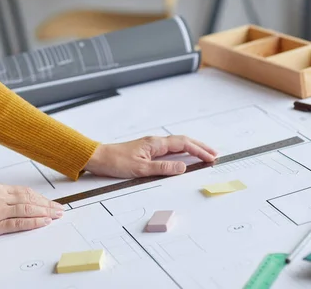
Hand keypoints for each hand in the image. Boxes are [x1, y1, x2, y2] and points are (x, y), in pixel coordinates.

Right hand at [0, 183, 63, 242]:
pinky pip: (18, 223)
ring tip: (56, 216)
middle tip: (59, 209)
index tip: (51, 202)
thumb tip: (24, 204)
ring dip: (44, 213)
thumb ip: (3, 198)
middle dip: (47, 205)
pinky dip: (33, 223)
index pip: (25, 192)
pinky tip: (43, 222)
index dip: (41, 198)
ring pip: (27, 210)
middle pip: (29, 199)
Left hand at [84, 135, 217, 178]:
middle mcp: (154, 142)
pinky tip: (184, 158)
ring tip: (204, 155)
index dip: (199, 150)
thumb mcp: (140, 169)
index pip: (183, 144)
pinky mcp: (146, 151)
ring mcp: (150, 146)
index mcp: (155, 144)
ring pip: (177, 145)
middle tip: (214, 154)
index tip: (211, 157)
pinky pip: (169, 150)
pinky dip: (181, 152)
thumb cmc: (115, 162)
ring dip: (192, 149)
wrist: (98, 158)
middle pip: (183, 141)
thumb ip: (163, 169)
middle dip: (200, 147)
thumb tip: (183, 167)